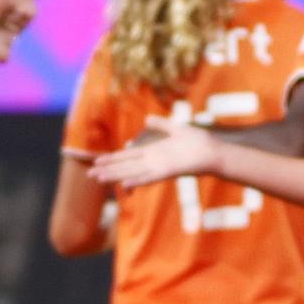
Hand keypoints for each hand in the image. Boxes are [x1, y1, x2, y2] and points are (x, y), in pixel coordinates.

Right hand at [91, 131, 221, 190]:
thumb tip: (146, 119)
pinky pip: (149, 177)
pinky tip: (124, 184)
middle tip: (90, 175)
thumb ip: (161, 125)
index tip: (97, 162)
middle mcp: (153, 162)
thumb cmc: (198, 142)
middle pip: (125, 166)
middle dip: (107, 170)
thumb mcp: (176, 129)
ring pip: (131, 173)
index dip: (112, 159)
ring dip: (115, 176)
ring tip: (99, 179)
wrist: (214, 152)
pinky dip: (136, 181)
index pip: (128, 156)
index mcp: (153, 152)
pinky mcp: (168, 171)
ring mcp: (159, 167)